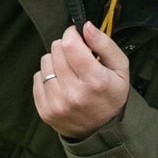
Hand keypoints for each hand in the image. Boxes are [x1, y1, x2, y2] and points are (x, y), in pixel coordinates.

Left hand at [34, 22, 129, 138]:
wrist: (102, 131)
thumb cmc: (111, 95)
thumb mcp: (120, 69)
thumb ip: (105, 44)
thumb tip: (85, 26)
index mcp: (95, 81)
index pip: (69, 44)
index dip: (72, 34)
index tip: (77, 37)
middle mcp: (74, 94)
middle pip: (56, 50)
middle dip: (65, 47)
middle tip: (76, 58)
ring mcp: (57, 104)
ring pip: (44, 62)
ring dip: (55, 61)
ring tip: (69, 72)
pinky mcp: (45, 111)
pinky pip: (37, 78)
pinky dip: (47, 76)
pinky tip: (61, 84)